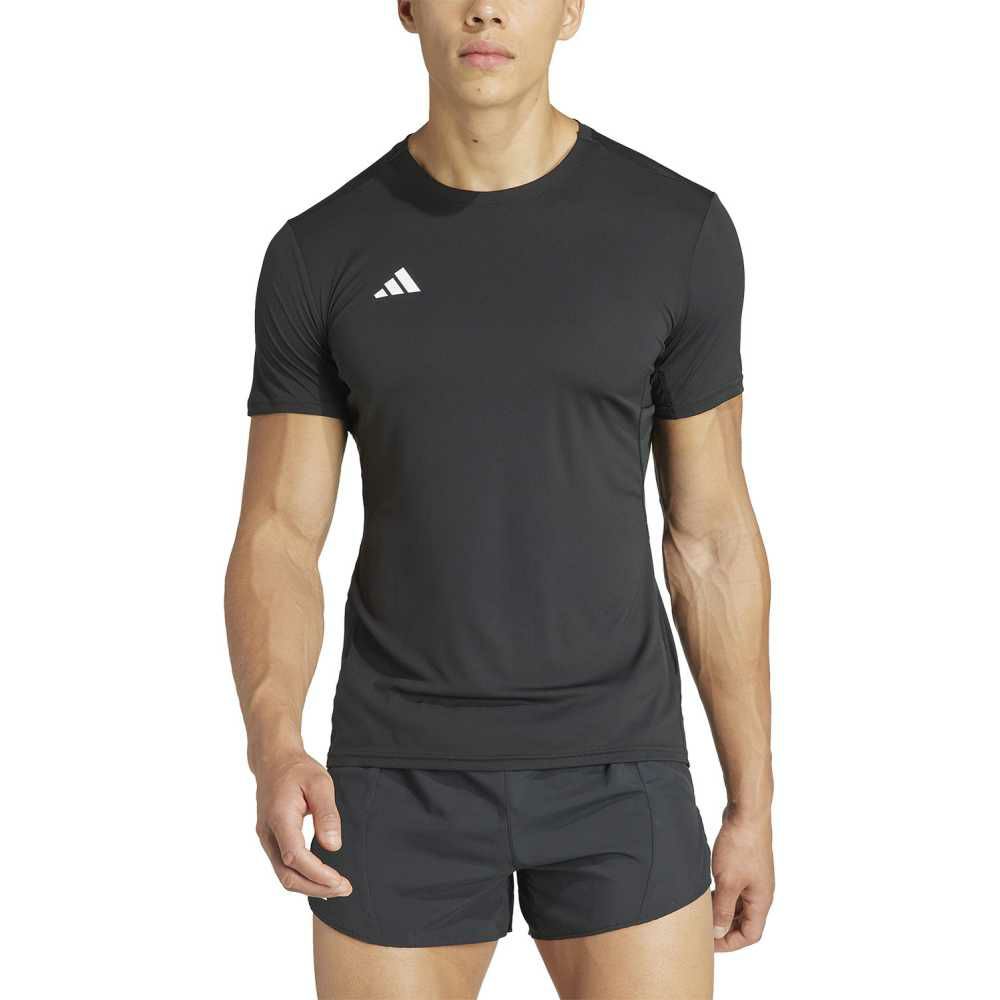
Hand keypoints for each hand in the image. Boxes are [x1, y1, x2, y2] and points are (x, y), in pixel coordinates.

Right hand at [254, 751, 352, 898]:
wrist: (274, 761)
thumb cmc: (298, 769)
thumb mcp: (320, 783)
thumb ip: (326, 814)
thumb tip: (334, 846)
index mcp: (279, 818)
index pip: (295, 857)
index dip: (317, 874)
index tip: (340, 881)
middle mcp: (268, 833)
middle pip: (287, 875)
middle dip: (316, 887)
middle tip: (345, 889)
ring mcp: (266, 839)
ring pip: (284, 875)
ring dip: (310, 886)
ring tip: (337, 887)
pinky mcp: (270, 840)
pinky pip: (283, 867)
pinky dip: (302, 877)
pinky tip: (321, 879)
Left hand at [711, 809, 773, 951]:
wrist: (747, 813)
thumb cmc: (740, 846)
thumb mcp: (728, 882)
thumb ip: (723, 909)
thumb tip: (719, 931)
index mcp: (761, 900)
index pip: (751, 934)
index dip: (730, 942)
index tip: (709, 943)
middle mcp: (761, 892)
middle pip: (746, 921)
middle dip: (726, 929)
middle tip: (704, 930)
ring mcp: (754, 878)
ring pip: (740, 905)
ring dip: (724, 911)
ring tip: (703, 912)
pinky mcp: (745, 866)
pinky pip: (736, 889)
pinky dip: (724, 895)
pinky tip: (708, 892)